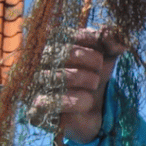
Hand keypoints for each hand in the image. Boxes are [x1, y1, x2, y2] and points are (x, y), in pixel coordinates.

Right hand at [31, 28, 126, 143]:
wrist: (95, 113)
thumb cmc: (94, 79)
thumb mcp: (108, 58)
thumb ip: (111, 43)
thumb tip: (109, 32)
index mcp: (51, 48)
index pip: (64, 34)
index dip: (89, 38)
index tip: (104, 49)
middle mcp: (37, 65)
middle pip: (62, 53)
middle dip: (91, 59)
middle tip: (99, 69)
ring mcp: (34, 87)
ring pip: (58, 77)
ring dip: (86, 80)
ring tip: (94, 84)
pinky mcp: (36, 111)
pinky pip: (53, 102)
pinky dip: (77, 101)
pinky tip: (87, 101)